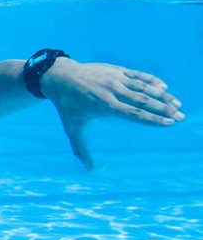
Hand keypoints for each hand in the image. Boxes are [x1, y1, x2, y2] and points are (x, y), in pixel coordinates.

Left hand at [40, 58, 184, 169]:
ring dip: (162, 95)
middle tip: (180, 117)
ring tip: (178, 104)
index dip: (152, 119)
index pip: (133, 113)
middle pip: (143, 100)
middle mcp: (111, 90)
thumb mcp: (71, 127)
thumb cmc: (66, 105)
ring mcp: (114, 77)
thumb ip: (80, 148)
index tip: (169, 123)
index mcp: (103, 105)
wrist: (60, 76)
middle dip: (164, 109)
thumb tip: (87, 169)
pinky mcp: (115, 69)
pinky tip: (164, 87)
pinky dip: (152, 80)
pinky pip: (137, 75)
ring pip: (143, 87)